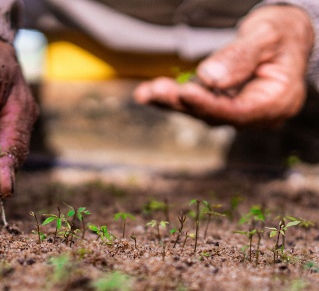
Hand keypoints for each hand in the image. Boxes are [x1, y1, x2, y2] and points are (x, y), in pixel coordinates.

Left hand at [134, 6, 313, 127]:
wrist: (285, 39)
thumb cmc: (282, 34)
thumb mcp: (268, 36)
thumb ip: (241, 57)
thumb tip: (209, 77)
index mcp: (277, 103)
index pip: (239, 111)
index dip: (209, 103)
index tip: (185, 91)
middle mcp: (256, 116)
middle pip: (214, 115)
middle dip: (181, 102)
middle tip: (153, 91)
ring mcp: (238, 114)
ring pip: (201, 112)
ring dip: (172, 101)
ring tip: (145, 92)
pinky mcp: (224, 108)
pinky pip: (197, 105)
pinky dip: (174, 98)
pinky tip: (150, 93)